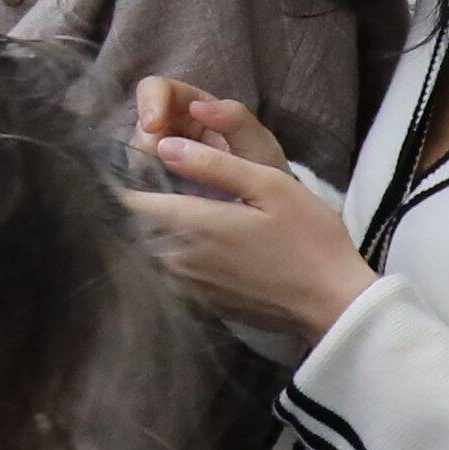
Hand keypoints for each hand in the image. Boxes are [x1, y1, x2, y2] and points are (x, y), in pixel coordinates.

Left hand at [126, 77, 373, 347]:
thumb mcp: (270, 185)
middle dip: (128, 200)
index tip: (121, 160)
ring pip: (142, 249)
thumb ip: (214, 164)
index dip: (115, 178)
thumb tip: (165, 145)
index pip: (126, 201)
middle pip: (128, 226)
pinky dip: (160, 251)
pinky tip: (186, 236)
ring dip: (143, 227)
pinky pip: (161, 271)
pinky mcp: (197, 302)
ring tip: (163, 200)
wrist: (332, 304)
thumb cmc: (310, 239)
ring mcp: (185, 286)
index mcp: (193, 224)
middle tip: (143, 175)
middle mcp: (177, 259)